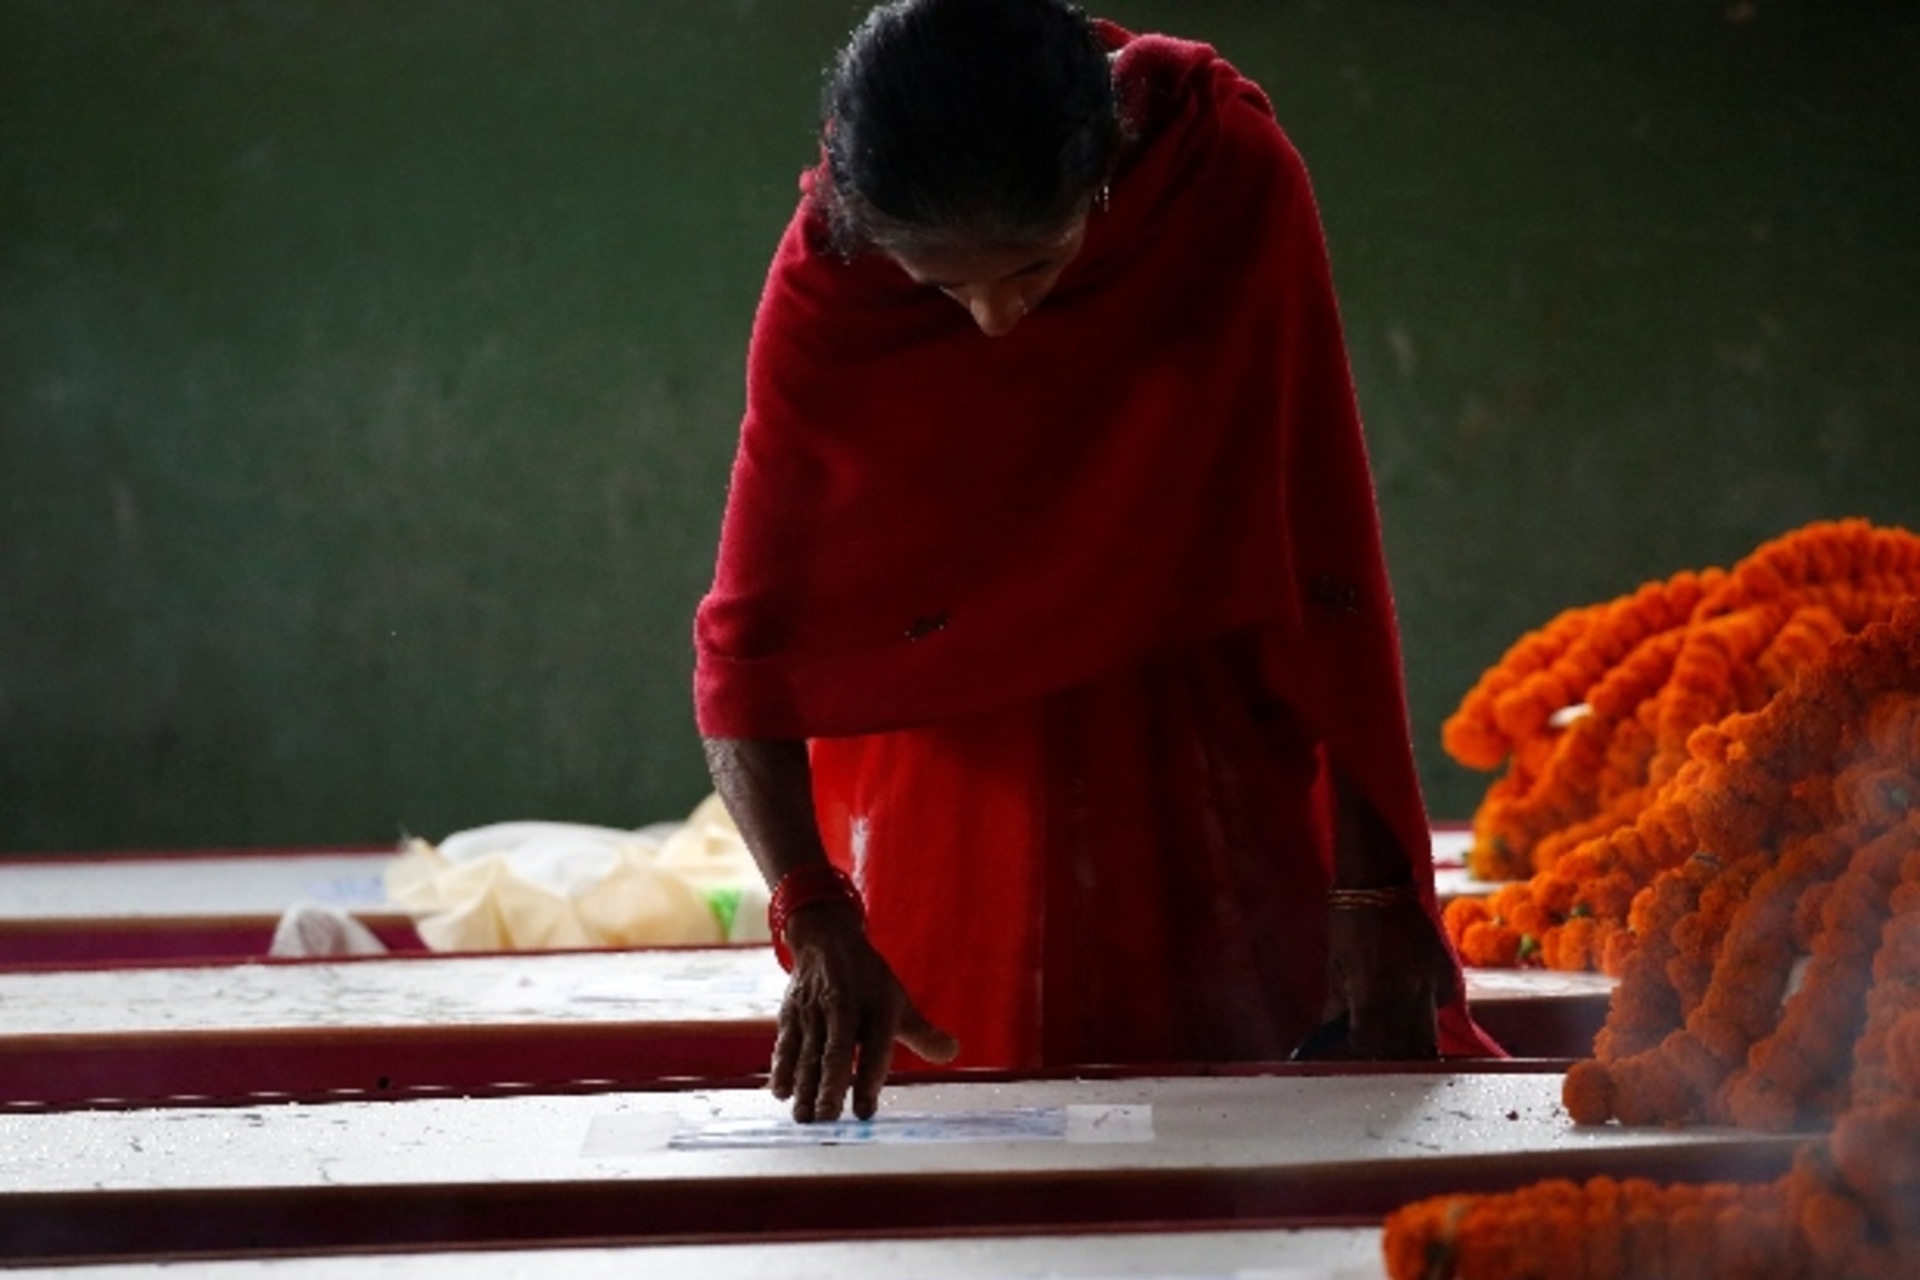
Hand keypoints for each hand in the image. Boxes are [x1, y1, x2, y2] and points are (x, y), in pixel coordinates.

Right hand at [770, 901, 958, 1121]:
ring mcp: (815, 1011)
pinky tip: (780, 1093)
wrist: (827, 941)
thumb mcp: (898, 1001)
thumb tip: (952, 1052)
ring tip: (805, 1118)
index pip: (875, 1047)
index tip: (866, 1111)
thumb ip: (922, 1033)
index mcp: (877, 1006)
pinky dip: (781, 1068)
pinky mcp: (791, 1013)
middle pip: (836, 1052)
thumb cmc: (868, 982)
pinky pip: (785, 1043)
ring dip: (805, 1086)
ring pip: (808, 1053)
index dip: (870, 1078)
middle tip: (828, 1117)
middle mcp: (844, 1008)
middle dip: (830, 1085)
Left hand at [1322, 897, 1457, 1059]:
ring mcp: (1430, 983)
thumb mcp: (1336, 967)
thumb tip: (1331, 1038)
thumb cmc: (1349, 924)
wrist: (1380, 883)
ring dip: (1411, 1042)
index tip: (1356, 1051)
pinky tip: (1411, 1002)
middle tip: (1379, 1051)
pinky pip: (1440, 1007)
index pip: (1369, 1045)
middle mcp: (1405, 993)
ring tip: (1396, 1037)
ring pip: (1427, 1036)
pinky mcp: (1447, 973)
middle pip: (1404, 1049)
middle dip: (1389, 1055)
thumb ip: (1337, 1007)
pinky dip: (1427, 1012)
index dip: (1361, 1051)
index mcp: (1371, 993)